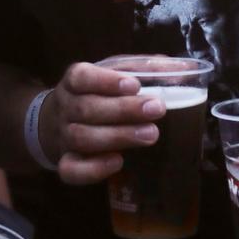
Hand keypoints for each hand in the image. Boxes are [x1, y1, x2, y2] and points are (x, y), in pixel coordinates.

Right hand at [39, 62, 165, 184]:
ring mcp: (62, 136)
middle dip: (123, 110)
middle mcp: (64, 107)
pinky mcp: (65, 162)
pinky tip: (118, 162)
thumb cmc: (95, 94)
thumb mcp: (113, 75)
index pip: (81, 77)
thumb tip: (184, 68)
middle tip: (157, 109)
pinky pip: (71, 170)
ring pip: (81, 137)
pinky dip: (93, 168)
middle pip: (86, 108)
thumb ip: (143, 70)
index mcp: (74, 82)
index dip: (105, 81)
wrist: (54, 122)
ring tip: (151, 134)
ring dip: (118, 136)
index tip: (135, 85)